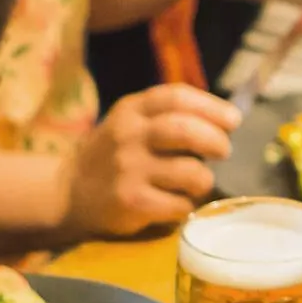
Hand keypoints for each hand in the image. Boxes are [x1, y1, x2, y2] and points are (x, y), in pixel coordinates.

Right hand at [63, 84, 238, 236]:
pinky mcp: (130, 202)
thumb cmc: (113, 156)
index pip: (177, 97)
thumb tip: (225, 119)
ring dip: (204, 178)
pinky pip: (178, 204)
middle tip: (224, 151)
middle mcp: (128, 135)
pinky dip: (187, 205)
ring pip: (189, 171)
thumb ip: (167, 116)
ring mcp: (128, 169)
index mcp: (131, 110)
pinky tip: (179, 203)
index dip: (211, 107)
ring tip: (199, 182)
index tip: (233, 120)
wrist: (68, 194)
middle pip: (184, 130)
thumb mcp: (130, 124)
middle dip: (215, 140)